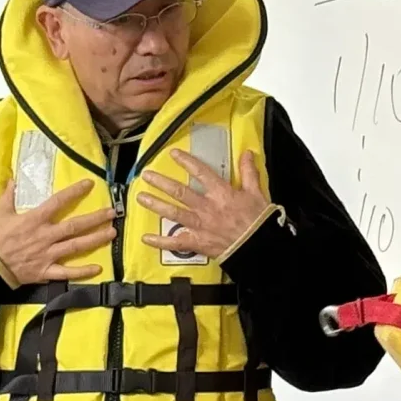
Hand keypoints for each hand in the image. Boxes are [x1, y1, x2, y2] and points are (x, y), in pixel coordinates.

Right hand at [0, 179, 116, 284]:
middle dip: (95, 219)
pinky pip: (67, 272)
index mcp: (34, 219)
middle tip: (113, 213)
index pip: (59, 202)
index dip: (75, 192)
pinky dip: (83, 271)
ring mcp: (47, 254)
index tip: (90, 184)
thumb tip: (12, 179)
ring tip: (112, 233)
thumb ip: (8, 195)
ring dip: (96, 239)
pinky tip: (99, 268)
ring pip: (77, 246)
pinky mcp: (45, 271)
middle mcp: (45, 236)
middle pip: (75, 225)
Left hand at [138, 149, 269, 259]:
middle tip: (146, 175)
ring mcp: (200, 225)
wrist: (259, 247)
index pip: (200, 173)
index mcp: (221, 193)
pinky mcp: (198, 243)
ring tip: (141, 198)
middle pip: (180, 192)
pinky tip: (146, 238)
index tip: (173, 154)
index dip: (186, 161)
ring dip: (156, 204)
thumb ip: (249, 172)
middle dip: (161, 182)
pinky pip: (176, 242)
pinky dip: (160, 241)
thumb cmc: (259, 221)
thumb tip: (247, 154)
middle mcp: (207, 207)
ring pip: (173, 213)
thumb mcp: (256, 193)